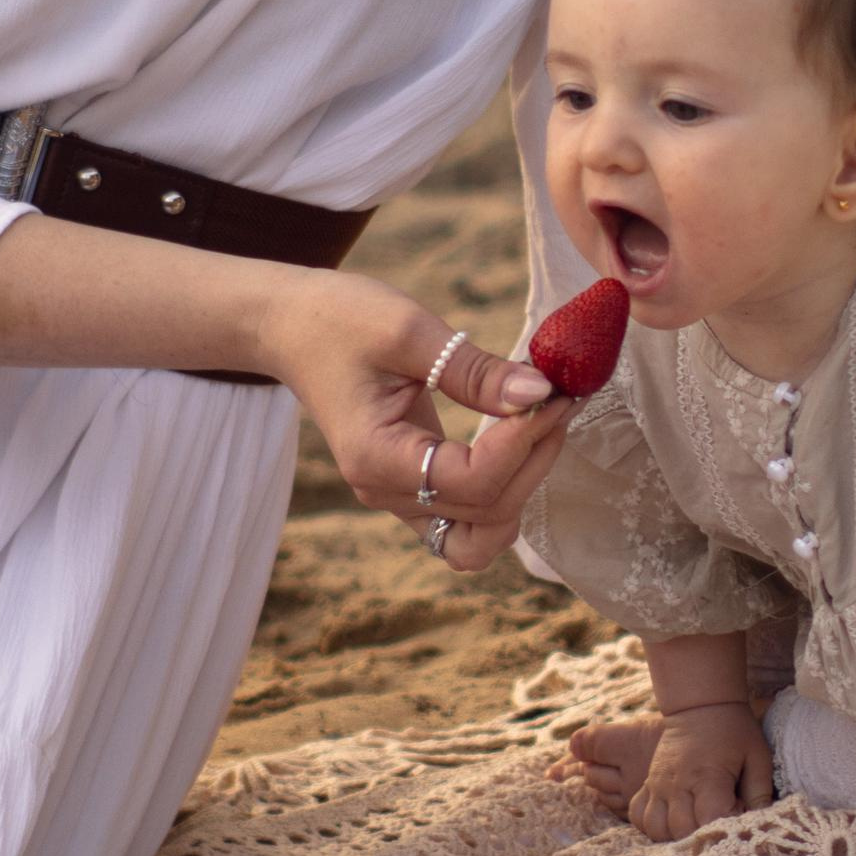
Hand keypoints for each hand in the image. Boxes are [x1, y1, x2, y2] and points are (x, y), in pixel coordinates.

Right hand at [259, 273, 568, 569]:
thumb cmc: (340, 319)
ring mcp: (398, 498)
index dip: (522, 442)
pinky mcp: (413, 488)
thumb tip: (542, 393)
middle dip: (535, 459)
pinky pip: (468, 521)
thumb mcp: (409, 331)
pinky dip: (504, 493)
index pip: (472, 481)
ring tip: (545, 425)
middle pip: (485, 514)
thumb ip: (476, 370)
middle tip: (562, 397)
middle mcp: (386, 493)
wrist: (292, 327)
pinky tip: (522, 441)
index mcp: (376, 459)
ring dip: (523, 489)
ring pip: (480, 536)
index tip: (553, 390)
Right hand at [626, 703, 774, 842]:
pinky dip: (653, 827)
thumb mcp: (758, 757)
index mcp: (708, 776)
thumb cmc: (734, 732)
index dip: (725, 828)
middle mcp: (677, 783)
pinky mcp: (648, 784)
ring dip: (675, 836)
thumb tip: (760, 826)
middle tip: (719, 820)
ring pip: (656, 829)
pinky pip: (638, 816)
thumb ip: (760, 794)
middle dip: (703, 837)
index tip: (737, 816)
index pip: (709, 821)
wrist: (700, 705)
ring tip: (696, 824)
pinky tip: (673, 821)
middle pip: (681, 831)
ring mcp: (658, 784)